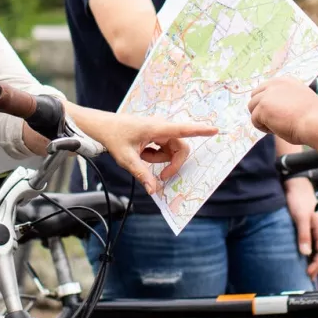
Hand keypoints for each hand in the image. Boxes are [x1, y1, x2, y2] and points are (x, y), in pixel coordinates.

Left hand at [80, 112, 217, 194]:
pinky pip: (162, 149)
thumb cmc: (113, 137)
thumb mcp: (126, 159)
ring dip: (158, 159)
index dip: (200, 130)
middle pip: (180, 148)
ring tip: (140, 157)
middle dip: (173, 163)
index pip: (183, 129)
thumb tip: (153, 190)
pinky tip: (140, 152)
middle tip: (162, 178)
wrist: (101, 127)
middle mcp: (161, 128)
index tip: (215, 130)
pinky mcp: (155, 135)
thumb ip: (141, 174)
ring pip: (170, 150)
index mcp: (157, 128)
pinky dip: (153, 155)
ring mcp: (158, 131)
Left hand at [248, 78, 317, 142]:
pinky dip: (263, 128)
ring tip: (276, 126)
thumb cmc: (313, 117)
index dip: (268, 102)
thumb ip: (286, 99)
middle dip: (261, 109)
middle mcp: (275, 84)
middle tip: (274, 121)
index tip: (275, 112)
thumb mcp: (300, 100)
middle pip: (255, 96)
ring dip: (262, 119)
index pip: (265, 88)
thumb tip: (273, 107)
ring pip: (252, 108)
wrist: (317, 123)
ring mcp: (267, 95)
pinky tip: (276, 130)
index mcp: (286, 81)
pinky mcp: (262, 107)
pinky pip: (254, 120)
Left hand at [284, 176, 317, 277]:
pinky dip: (304, 250)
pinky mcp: (304, 224)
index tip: (308, 275)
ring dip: (309, 258)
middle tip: (306, 276)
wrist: (294, 182)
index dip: (316, 265)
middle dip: (314, 265)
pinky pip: (307, 241)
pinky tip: (297, 253)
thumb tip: (305, 253)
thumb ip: (303, 235)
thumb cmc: (298, 198)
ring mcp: (311, 227)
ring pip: (313, 247)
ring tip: (302, 268)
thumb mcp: (301, 217)